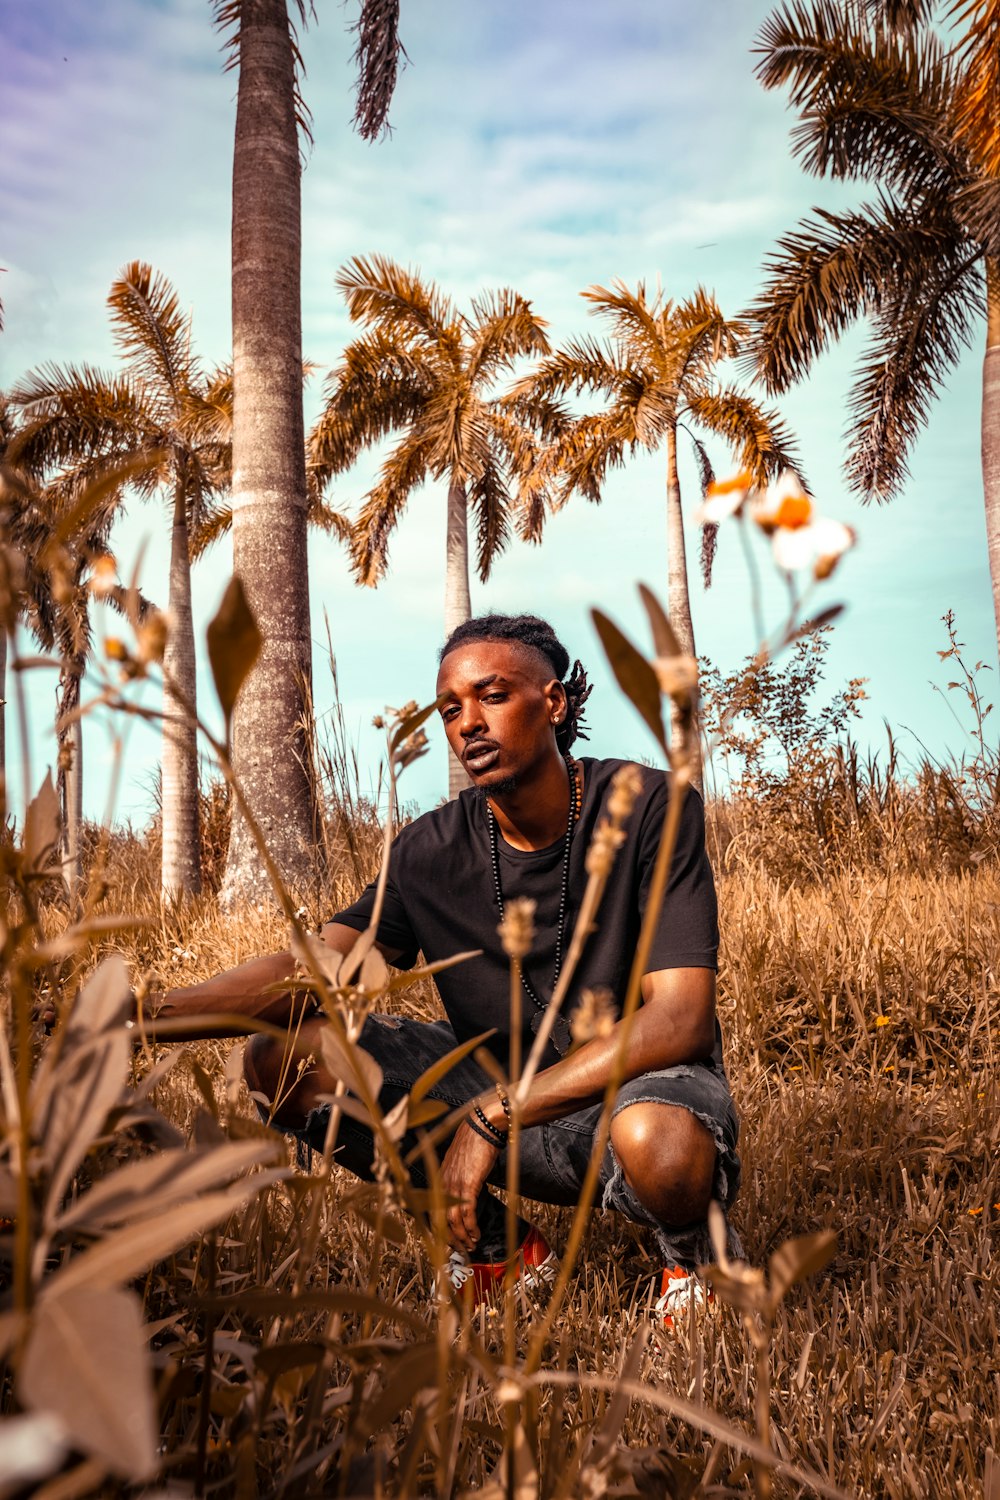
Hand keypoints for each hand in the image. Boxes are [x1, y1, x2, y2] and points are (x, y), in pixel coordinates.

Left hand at [439, 1120, 500, 1253]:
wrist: (481, 1127)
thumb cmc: (473, 1143)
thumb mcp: (460, 1163)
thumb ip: (457, 1177)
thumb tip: (464, 1192)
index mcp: (439, 1179)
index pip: (433, 1211)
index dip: (439, 1229)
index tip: (448, 1240)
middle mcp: (443, 1184)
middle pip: (441, 1220)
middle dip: (450, 1238)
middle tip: (460, 1249)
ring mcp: (455, 1185)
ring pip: (454, 1221)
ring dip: (463, 1237)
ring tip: (471, 1245)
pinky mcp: (469, 1185)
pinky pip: (468, 1213)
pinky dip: (471, 1227)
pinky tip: (476, 1233)